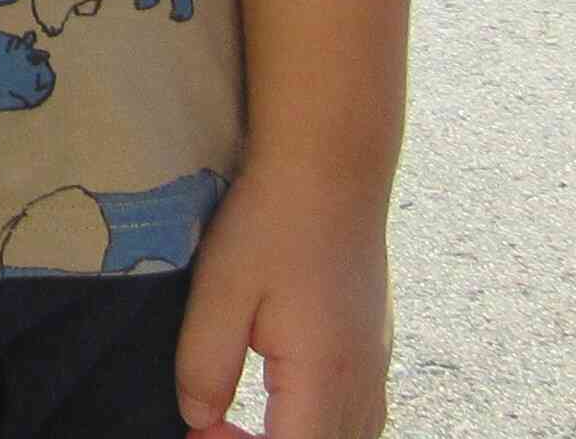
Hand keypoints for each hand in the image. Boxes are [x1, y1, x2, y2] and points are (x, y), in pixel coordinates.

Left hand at [172, 162, 392, 438]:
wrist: (331, 164)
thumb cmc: (272, 221)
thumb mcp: (220, 290)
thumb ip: (205, 364)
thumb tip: (197, 416)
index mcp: (325, 378)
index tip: (200, 426)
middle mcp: (363, 381)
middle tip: (216, 426)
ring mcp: (378, 362)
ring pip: (352, 437)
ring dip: (298, 438)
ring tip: (244, 420)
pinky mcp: (376, 342)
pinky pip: (362, 414)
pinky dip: (326, 426)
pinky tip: (288, 401)